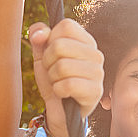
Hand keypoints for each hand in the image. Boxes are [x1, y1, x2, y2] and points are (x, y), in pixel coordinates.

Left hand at [29, 19, 103, 136]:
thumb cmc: (53, 80)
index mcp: (86, 41)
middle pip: (59, 45)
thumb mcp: (42, 56)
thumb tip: (39, 34)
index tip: (52, 53)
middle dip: (48, 62)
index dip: (51, 39)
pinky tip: (64, 94)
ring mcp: (98, 73)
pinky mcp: (95, 92)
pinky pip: (67, 85)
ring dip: (52, 78)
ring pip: (62, 66)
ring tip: (58, 83)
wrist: (59, 111)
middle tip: (53, 72)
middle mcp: (96, 54)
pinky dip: (58, 91)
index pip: (66, 25)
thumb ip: (38, 38)